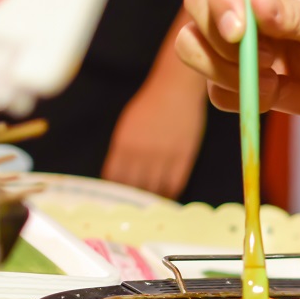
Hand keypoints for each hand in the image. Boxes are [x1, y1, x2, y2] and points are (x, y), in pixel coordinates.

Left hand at [102, 72, 207, 198]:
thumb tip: (119, 178)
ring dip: (153, 199)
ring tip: (153, 205)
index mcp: (124, 144)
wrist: (176, 90)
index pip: (115, 178)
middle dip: (135, 199)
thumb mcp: (128, 127)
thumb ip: (122, 151)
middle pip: (135, 187)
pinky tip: (168, 195)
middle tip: (137, 208)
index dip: (117, 192)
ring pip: (155, 189)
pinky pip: (174, 184)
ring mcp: (164, 156)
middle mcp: (142, 152)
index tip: (119, 200)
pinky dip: (170, 193)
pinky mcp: (183, 157)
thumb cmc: (150, 106)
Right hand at [176, 0, 299, 116]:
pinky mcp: (242, 75)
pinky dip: (236, 97)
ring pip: (194, 48)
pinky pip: (214, 89)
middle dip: (221, 42)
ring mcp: (240, 41)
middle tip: (267, 61)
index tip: (238, 33)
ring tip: (271, 80)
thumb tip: (256, 0)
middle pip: (197, 8)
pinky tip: (272, 93)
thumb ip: (295, 16)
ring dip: (224, 72)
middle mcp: (247, 4)